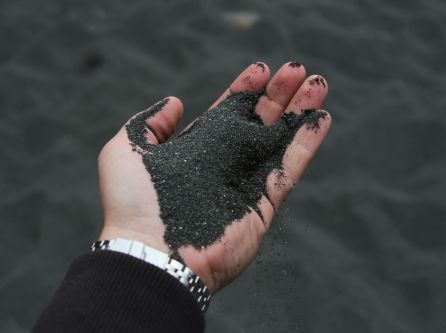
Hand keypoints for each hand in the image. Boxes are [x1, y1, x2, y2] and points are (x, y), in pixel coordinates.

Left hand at [98, 62, 330, 292]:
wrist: (150, 255)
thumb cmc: (131, 203)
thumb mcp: (125, 149)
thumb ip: (148, 123)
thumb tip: (175, 102)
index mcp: (195, 150)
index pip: (226, 113)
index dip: (245, 90)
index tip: (261, 69)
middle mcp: (223, 165)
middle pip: (258, 122)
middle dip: (277, 95)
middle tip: (296, 69)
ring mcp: (244, 186)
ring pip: (280, 142)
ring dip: (300, 113)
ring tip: (317, 85)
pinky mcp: (262, 207)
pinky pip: (289, 170)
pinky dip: (306, 145)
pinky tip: (320, 119)